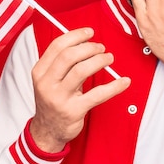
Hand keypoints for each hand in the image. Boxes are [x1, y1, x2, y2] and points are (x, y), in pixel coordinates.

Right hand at [30, 28, 130, 152]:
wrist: (48, 131)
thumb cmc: (53, 101)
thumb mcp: (49, 80)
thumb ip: (62, 62)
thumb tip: (85, 41)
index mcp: (40, 72)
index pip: (57, 46)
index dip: (76, 35)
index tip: (89, 32)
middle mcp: (47, 84)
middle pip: (69, 56)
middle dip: (89, 47)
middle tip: (101, 48)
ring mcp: (60, 98)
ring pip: (81, 71)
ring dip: (100, 61)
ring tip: (109, 58)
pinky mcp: (74, 110)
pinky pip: (98, 94)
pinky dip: (114, 86)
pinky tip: (123, 82)